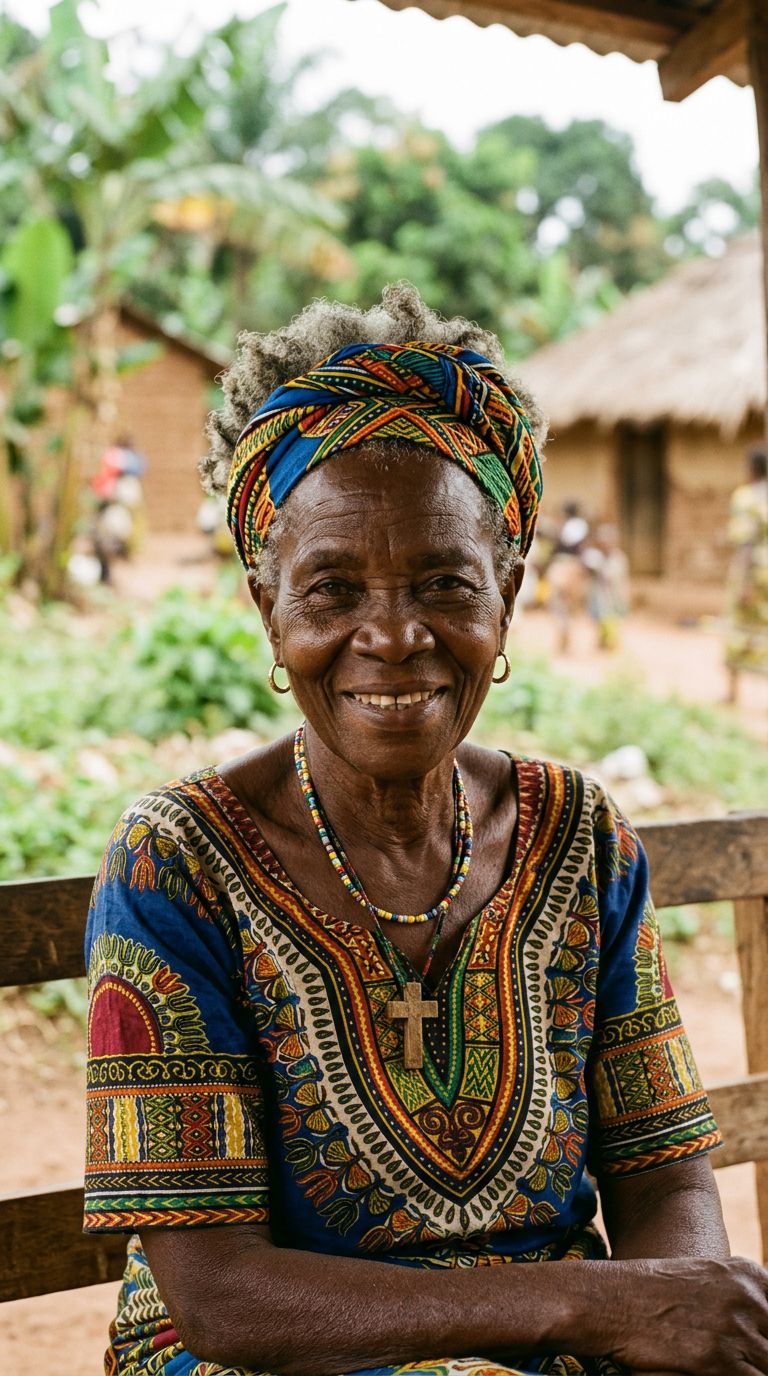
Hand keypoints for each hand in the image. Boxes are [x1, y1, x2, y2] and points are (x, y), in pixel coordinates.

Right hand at [607, 1256, 767, 1374]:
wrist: (610, 1300)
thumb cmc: (651, 1293)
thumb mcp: (703, 1279)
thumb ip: (738, 1298)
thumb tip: (760, 1325)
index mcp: (747, 1274)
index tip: (760, 1344)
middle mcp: (747, 1295)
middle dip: (764, 1354)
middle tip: (745, 1359)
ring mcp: (734, 1326)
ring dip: (756, 1369)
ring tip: (732, 1366)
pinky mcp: (718, 1358)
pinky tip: (723, 1375)